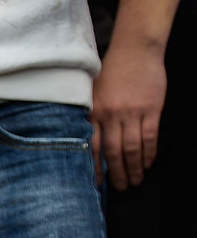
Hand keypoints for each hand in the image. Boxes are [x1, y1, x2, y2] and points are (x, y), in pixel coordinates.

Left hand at [91, 37, 165, 190]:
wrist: (135, 50)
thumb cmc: (111, 72)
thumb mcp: (92, 94)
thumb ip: (90, 116)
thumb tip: (86, 143)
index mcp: (93, 113)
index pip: (91, 148)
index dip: (94, 168)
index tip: (97, 183)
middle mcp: (111, 115)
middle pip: (112, 152)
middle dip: (117, 173)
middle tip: (121, 187)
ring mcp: (132, 113)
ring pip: (132, 148)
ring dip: (135, 167)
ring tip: (136, 180)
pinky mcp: (151, 109)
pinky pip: (150, 136)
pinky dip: (149, 152)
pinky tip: (149, 162)